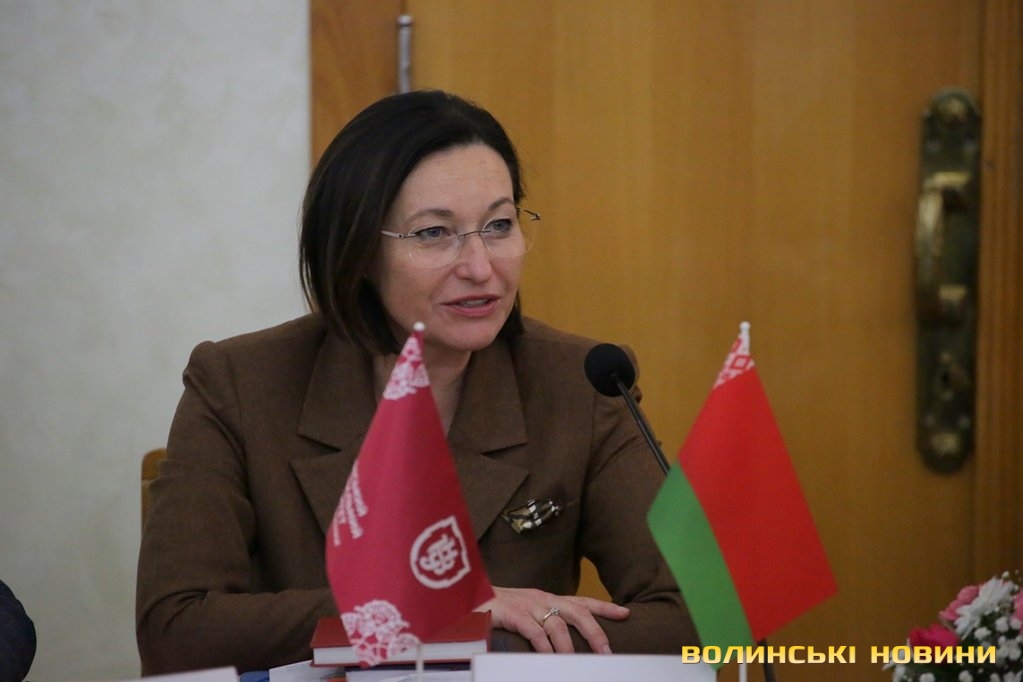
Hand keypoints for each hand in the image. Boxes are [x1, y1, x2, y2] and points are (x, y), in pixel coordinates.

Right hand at [476, 586, 629, 653]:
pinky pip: (534, 630)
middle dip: (595, 631)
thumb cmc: (497, 609)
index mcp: (547, 598)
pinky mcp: (512, 612)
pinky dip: (544, 645)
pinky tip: (549, 658)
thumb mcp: (526, 613)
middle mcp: (542, 598)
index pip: (582, 601)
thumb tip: (563, 643)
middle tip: (607, 652)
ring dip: (570, 646)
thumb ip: (544, 622)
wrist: (466, 597)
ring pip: (557, 623)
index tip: (626, 613)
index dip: (604, 607)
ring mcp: (527, 604)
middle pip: (577, 612)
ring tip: (577, 663)